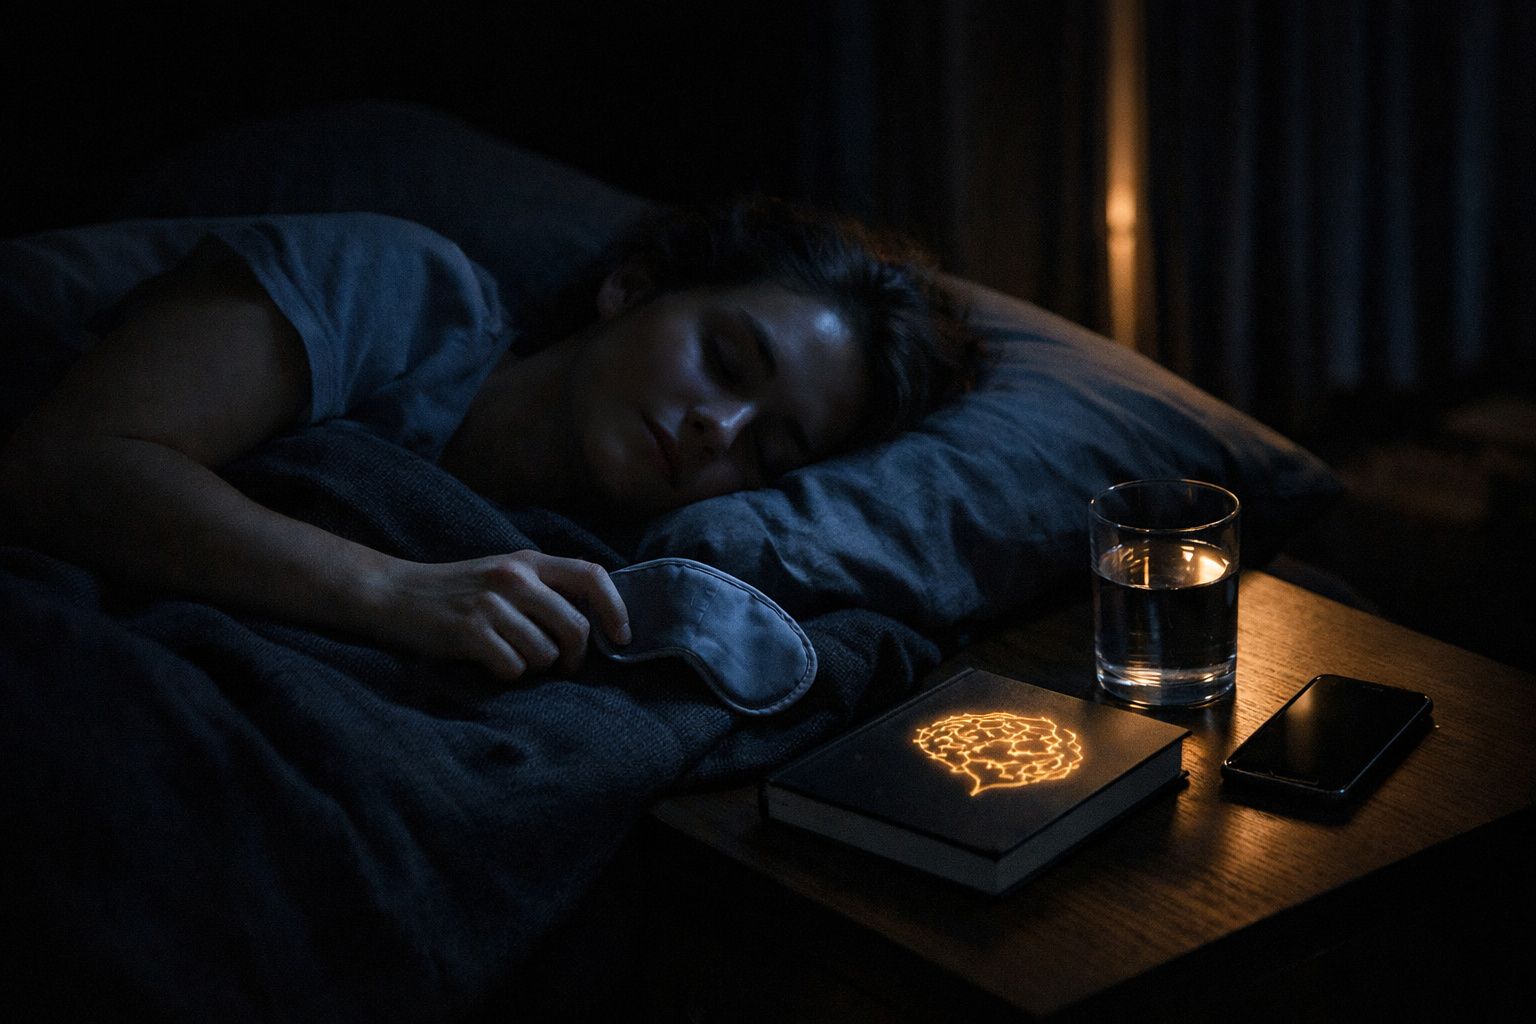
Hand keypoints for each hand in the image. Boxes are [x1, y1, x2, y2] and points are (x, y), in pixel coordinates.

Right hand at [377, 551, 630, 681]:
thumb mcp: (504, 575)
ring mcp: (492, 604)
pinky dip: (507, 674)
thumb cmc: (456, 591)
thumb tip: (594, 622)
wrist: (393, 594)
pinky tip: (489, 662)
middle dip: (575, 657)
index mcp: (528, 561)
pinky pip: (513, 668)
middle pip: (576, 627)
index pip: (592, 575)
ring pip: (546, 654)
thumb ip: (544, 588)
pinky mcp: (469, 632)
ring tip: (513, 657)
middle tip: (561, 667)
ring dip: (536, 667)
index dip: (616, 609)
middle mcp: (514, 577)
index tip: (622, 638)